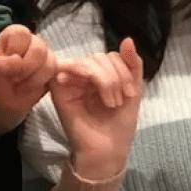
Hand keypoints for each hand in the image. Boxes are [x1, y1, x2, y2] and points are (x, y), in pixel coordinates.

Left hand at [0, 24, 56, 125]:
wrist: (1, 100)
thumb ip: (0, 64)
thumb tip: (19, 60)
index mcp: (16, 34)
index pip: (21, 34)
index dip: (13, 51)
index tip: (3, 62)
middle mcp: (34, 41)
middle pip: (39, 50)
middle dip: (23, 69)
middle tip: (13, 77)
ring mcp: (47, 57)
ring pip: (49, 65)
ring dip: (31, 81)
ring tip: (20, 84)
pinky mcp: (55, 72)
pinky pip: (56, 78)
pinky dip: (40, 88)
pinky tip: (30, 89)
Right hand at [52, 38, 142, 180]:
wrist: (106, 152)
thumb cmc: (118, 126)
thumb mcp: (133, 92)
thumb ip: (132, 66)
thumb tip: (127, 39)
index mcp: (101, 76)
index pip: (111, 56)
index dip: (124, 70)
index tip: (131, 95)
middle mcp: (84, 76)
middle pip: (99, 56)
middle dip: (115, 77)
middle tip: (119, 101)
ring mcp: (70, 80)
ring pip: (88, 61)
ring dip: (105, 80)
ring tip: (110, 103)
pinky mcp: (57, 87)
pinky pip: (67, 66)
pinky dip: (85, 73)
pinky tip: (92, 90)